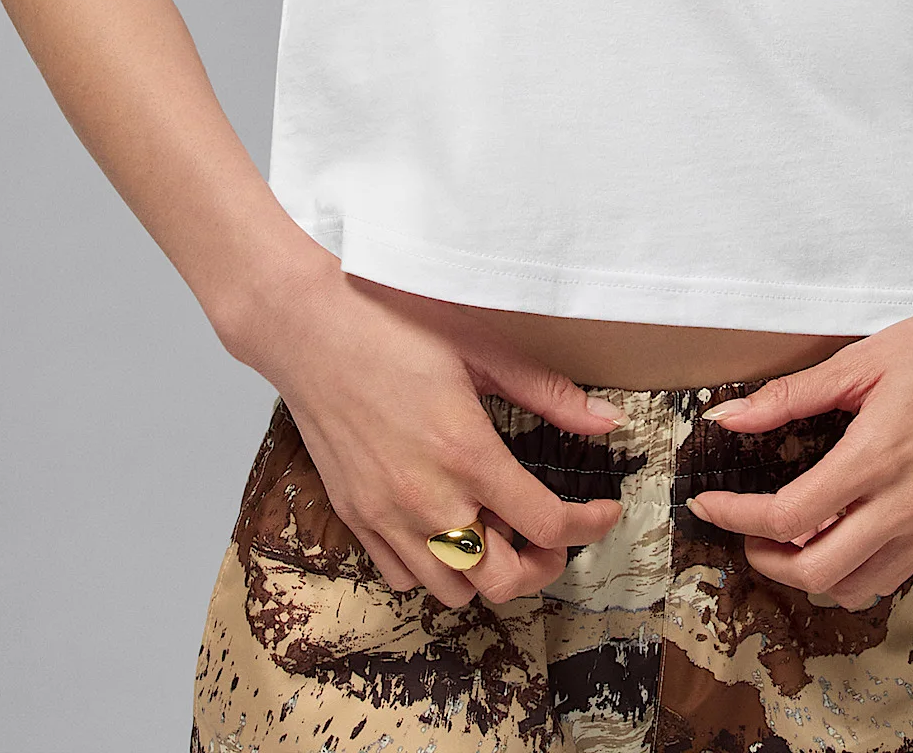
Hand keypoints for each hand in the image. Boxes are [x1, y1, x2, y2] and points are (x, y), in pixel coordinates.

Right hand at [225, 250, 624, 608]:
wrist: (306, 325)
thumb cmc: (390, 322)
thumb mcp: (480, 345)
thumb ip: (546, 391)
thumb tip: (606, 421)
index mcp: (466, 452)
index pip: (546, 524)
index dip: (589, 525)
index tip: (604, 511)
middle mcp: (426, 497)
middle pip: (503, 580)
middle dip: (543, 565)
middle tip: (553, 532)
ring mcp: (384, 514)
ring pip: (452, 591)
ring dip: (487, 570)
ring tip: (497, 525)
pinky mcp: (354, 515)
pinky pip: (402, 576)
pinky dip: (434, 568)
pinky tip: (446, 524)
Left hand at [684, 290, 912, 610]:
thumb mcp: (861, 360)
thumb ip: (790, 395)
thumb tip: (726, 417)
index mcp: (877, 457)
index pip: (790, 515)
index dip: (736, 515)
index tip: (708, 501)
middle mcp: (906, 505)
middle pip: (816, 571)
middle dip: (765, 557)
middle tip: (742, 525)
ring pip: (854, 588)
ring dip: (807, 573)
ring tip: (784, 533)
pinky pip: (887, 576)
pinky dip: (848, 571)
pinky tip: (833, 533)